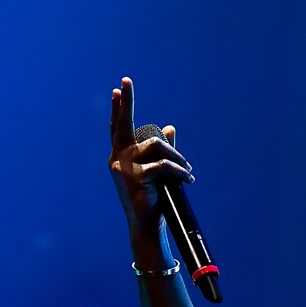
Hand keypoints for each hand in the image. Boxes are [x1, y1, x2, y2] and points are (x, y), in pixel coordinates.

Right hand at [108, 77, 193, 233]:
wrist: (147, 226)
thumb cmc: (152, 199)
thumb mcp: (156, 172)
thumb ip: (162, 151)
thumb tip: (171, 127)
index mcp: (120, 156)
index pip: (117, 128)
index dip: (119, 109)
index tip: (118, 89)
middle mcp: (117, 158)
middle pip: (122, 125)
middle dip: (126, 102)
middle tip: (126, 81)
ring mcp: (124, 167)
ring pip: (156, 146)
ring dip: (177, 157)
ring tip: (187, 171)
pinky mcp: (135, 177)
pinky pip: (163, 165)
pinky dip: (180, 171)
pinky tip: (188, 180)